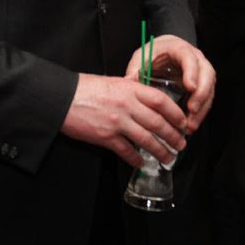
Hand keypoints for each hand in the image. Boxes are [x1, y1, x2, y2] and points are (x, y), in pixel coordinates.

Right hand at [61, 71, 187, 168]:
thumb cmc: (85, 88)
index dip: (176, 113)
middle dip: (173, 136)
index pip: (161, 100)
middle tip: (181, 144)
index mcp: (129, 88)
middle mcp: (126, 105)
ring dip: (161, 151)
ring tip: (169, 157)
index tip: (183, 122)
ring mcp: (117, 122)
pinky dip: (136, 158)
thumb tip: (146, 99)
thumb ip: (131, 89)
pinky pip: (127, 151)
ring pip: (146, 139)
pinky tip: (142, 162)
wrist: (61, 97)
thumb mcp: (113, 82)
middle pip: (157, 123)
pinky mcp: (105, 137)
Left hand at [126, 34, 215, 133]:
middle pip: (207, 74)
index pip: (190, 58)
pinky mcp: (202, 84)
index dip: (192, 72)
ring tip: (190, 124)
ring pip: (209, 88)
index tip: (190, 87)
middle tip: (192, 109)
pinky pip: (206, 98)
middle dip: (201, 93)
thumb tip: (129, 81)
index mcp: (179, 48)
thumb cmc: (153, 54)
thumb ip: (136, 68)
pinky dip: (200, 112)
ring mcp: (201, 71)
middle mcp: (195, 58)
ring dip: (202, 107)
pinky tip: (191, 124)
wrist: (162, 53)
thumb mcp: (142, 57)